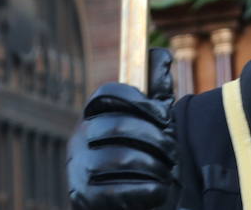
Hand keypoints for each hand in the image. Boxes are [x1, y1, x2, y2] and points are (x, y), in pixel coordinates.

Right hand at [68, 48, 177, 209]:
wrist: (132, 198)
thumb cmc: (144, 152)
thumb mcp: (154, 120)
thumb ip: (157, 90)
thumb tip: (162, 54)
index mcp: (94, 114)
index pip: (106, 93)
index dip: (138, 100)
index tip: (165, 116)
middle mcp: (79, 137)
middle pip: (116, 126)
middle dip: (154, 138)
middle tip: (173, 150)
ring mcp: (77, 166)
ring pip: (118, 157)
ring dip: (152, 165)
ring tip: (167, 171)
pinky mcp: (81, 195)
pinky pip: (114, 190)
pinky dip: (143, 189)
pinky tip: (158, 189)